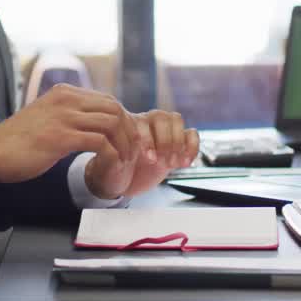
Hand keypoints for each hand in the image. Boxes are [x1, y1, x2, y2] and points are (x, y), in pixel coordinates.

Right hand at [0, 84, 140, 185]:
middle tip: (134, 153)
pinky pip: (99, 142)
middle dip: (129, 132)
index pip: (108, 100)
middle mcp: (67, 99)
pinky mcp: (60, 137)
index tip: (128, 141)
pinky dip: (111, 155)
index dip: (124, 121)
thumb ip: (68, 117)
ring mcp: (64, 116)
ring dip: (124, 145)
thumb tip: (92, 128)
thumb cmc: (17, 141)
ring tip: (125, 162)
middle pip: (115, 109)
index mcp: (65, 93)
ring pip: (111, 124)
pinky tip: (111, 166)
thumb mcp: (47, 118)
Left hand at [84, 110, 198, 199]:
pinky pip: (191, 134)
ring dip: (178, 142)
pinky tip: (185, 162)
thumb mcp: (108, 167)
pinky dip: (192, 147)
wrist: (121, 183)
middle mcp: (147, 125)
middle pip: (163, 117)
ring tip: (173, 162)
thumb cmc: (112, 172)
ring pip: (177, 121)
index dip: (149, 140)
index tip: (148, 159)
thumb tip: (119, 153)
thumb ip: (112, 158)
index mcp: (129, 125)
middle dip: (165, 141)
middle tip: (162, 161)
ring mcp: (162, 134)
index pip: (145, 121)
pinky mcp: (176, 145)